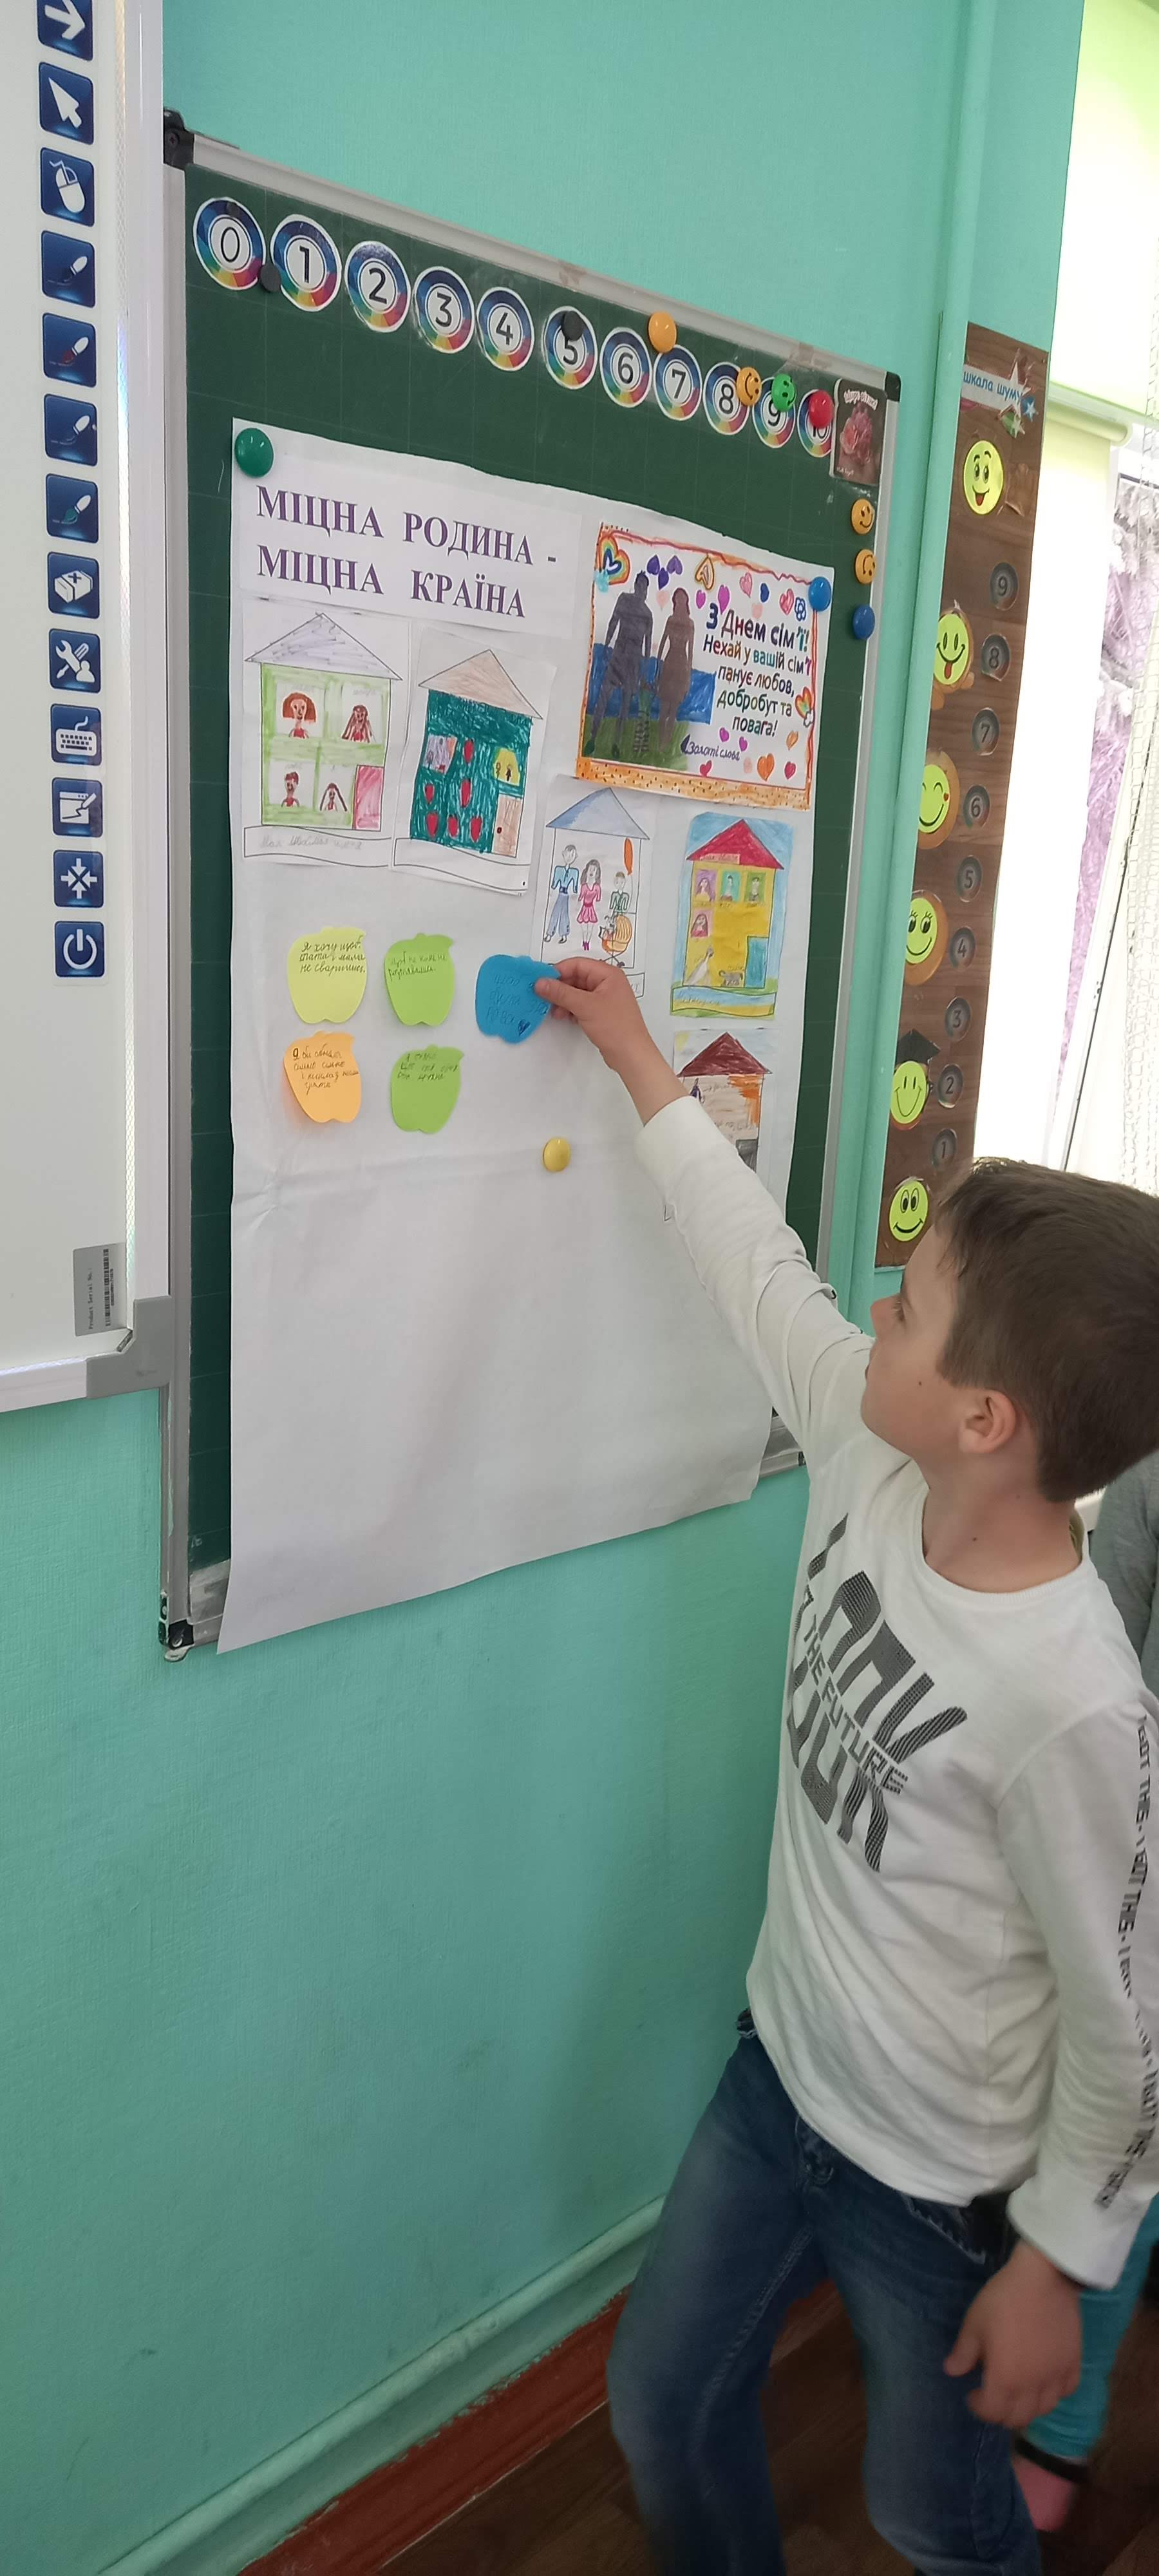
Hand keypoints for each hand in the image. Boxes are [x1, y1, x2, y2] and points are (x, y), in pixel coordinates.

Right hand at [536, 959, 683, 1124]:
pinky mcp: (601, 1013)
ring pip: (577, 992)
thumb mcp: (585, 1006)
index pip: (578, 964)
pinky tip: (561, 1017)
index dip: (558, 971)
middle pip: (576, 978)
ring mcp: (604, 998)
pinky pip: (581, 1005)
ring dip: (563, 1000)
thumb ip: (560, 993)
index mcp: (608, 974)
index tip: (541, 982)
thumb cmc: (613, 1026)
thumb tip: (538, 982)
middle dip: (559, 988)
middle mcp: (607, 983)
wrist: (631, 1054)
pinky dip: (570, 1009)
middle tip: (543, 998)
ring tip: (553, 1012)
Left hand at [944, 2240, 1080, 2426]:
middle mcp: (1032, 2387)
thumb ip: (963, 2352)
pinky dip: (1054, 2393)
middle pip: (1018, 2418)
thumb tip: (951, 2371)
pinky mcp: (1074, 2364)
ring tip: (1018, 2390)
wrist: (1044, 2278)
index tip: (972, 2393)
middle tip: (993, 2395)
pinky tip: (1045, 2380)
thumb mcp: (975, 2323)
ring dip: (1028, 2407)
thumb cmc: (1004, 2300)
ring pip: (1044, 2409)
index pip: (992, 2412)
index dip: (979, 2407)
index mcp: (1005, 2380)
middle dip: (1001, 2412)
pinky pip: (1066, 2391)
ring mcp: (1056, 2377)